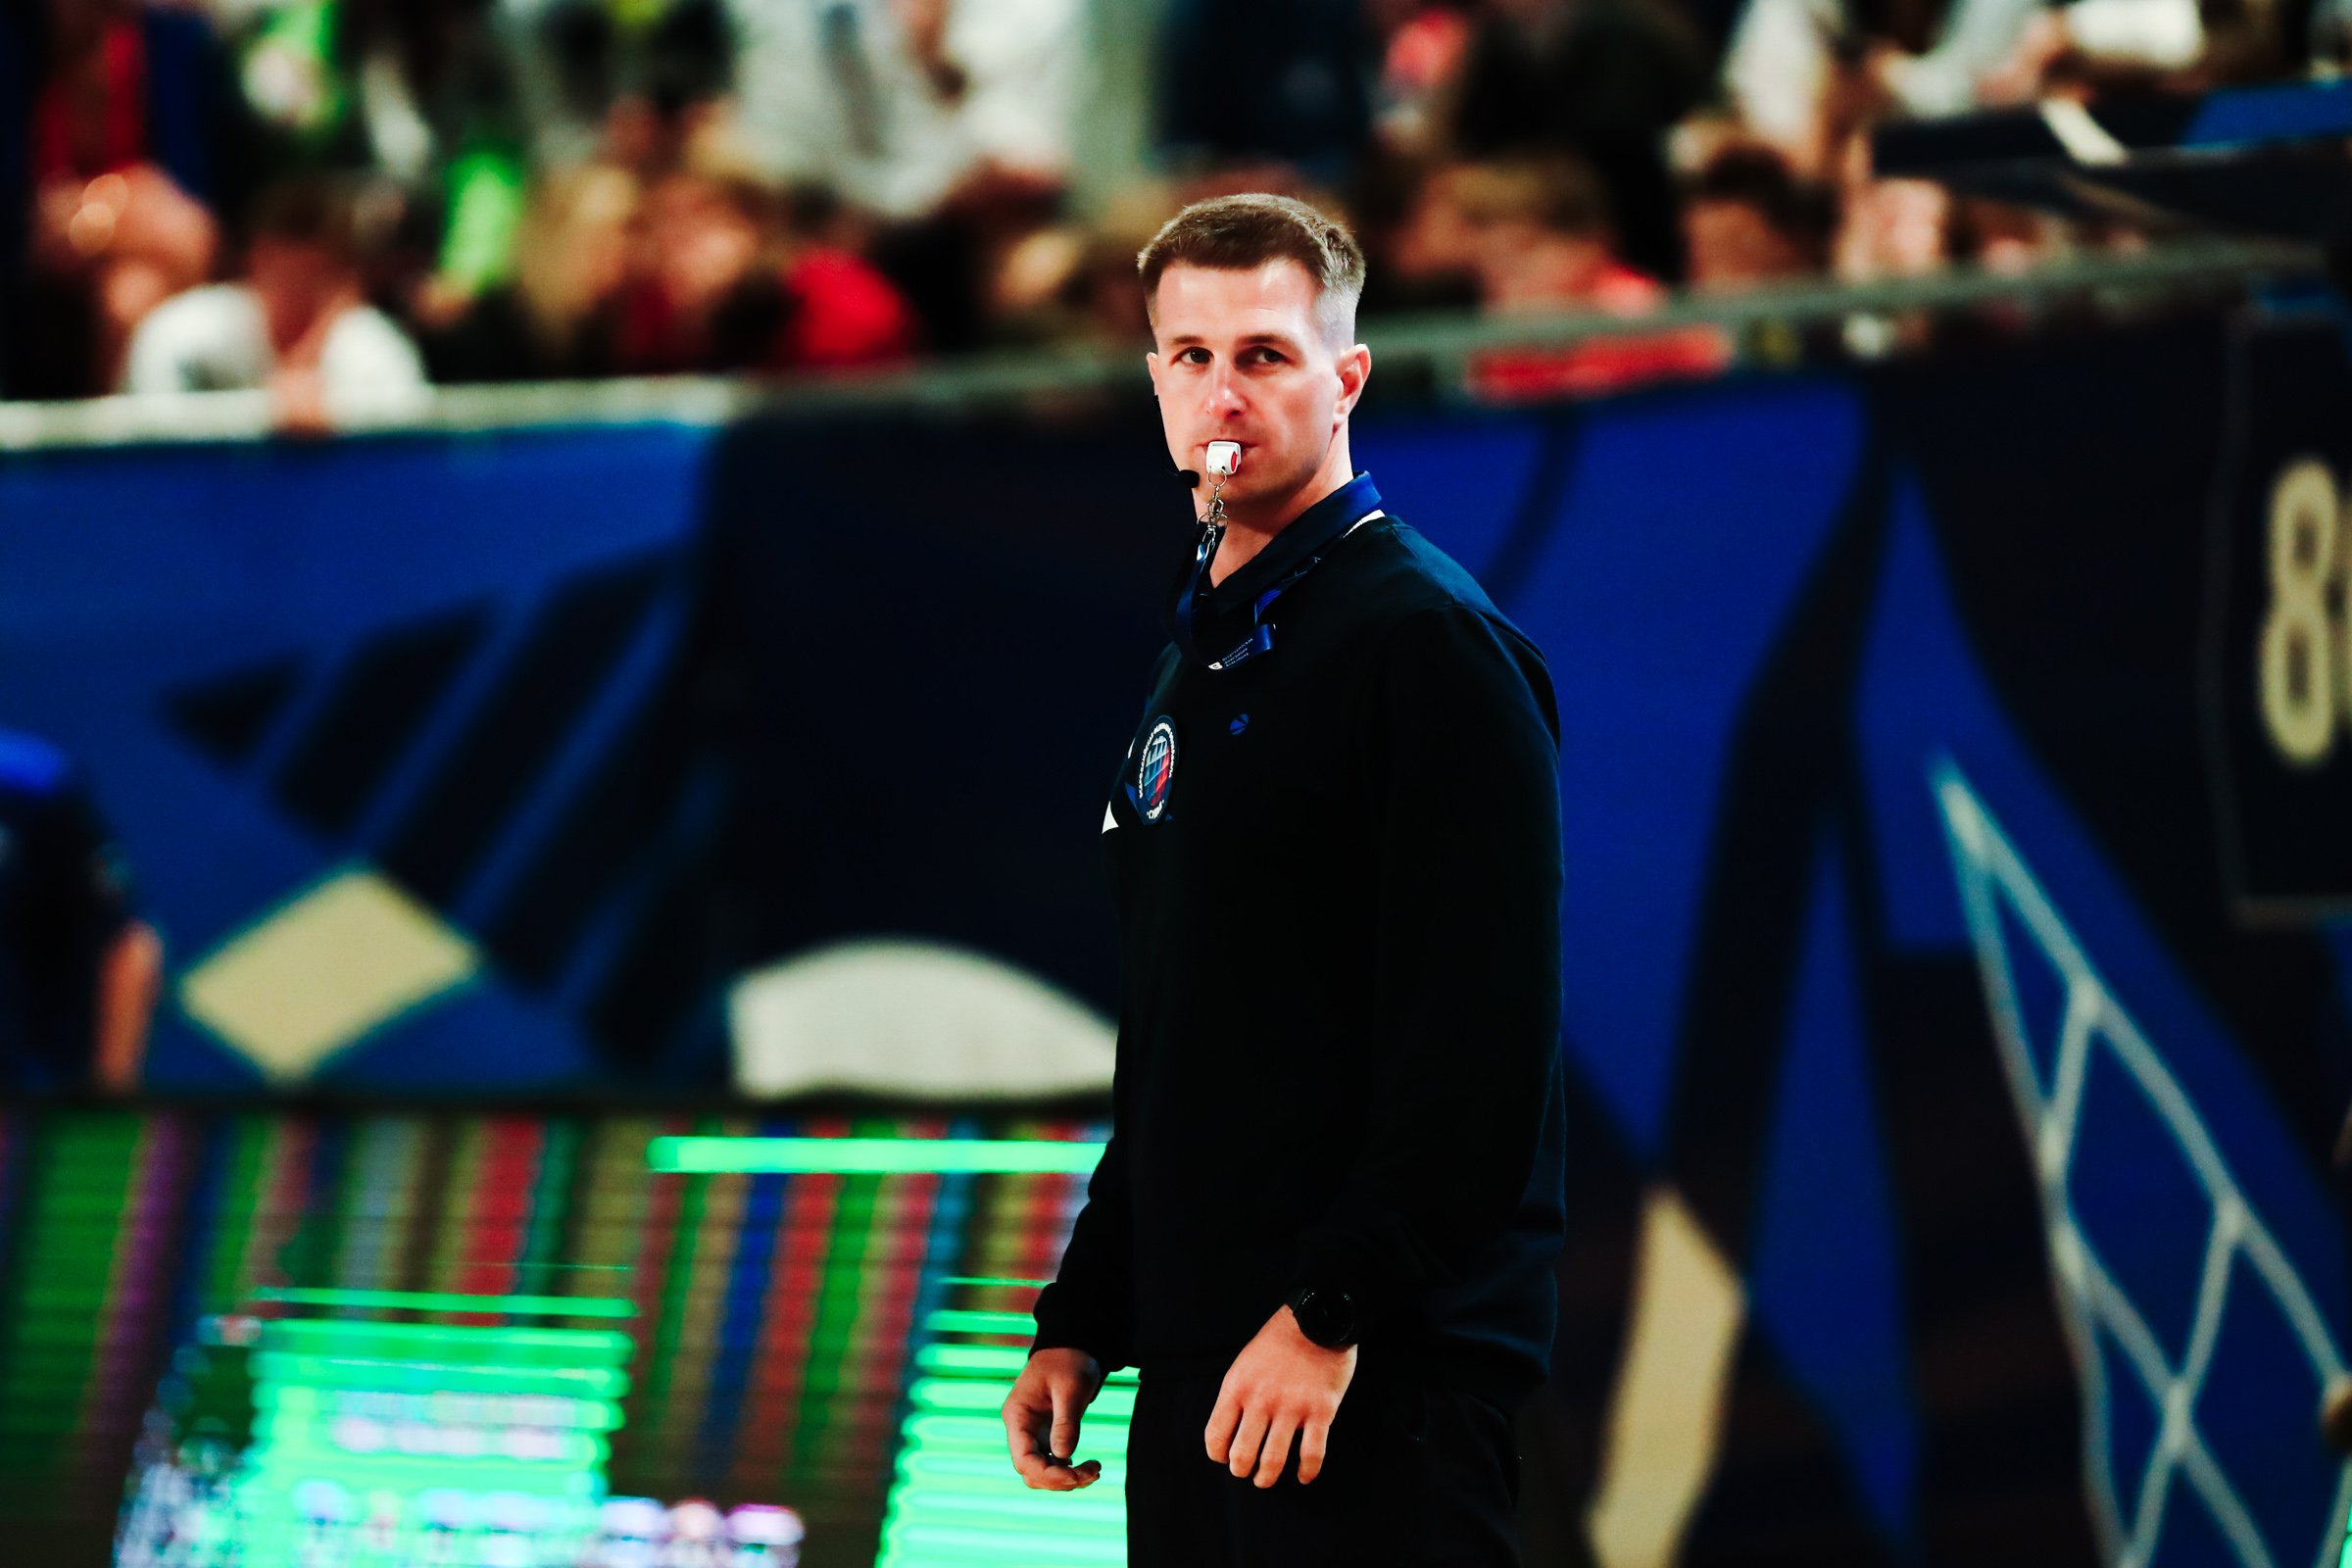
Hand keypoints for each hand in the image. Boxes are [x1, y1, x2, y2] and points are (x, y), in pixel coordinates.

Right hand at [1002, 1347, 1105, 1490]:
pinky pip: (1052, 1462)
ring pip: (1042, 1472)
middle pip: (1031, 1472)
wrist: (1072, 1345)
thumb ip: (1066, 1422)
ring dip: (1066, 1479)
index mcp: (1018, 1416)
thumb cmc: (1069, 1360)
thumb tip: (1064, 1457)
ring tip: (1095, 1471)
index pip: (1024, 1460)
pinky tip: (1089, 1467)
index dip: (1049, 1475)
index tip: (1077, 1475)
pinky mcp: (1046, 1435)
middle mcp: (1020, 1428)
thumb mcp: (1071, 1388)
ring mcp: (1032, 1433)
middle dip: (1060, 1480)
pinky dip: (1069, 1470)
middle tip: (1093, 1472)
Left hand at [1204, 1306, 1357, 1487]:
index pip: (1216, 1435)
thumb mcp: (1245, 1362)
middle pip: (1242, 1455)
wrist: (1317, 1318)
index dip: (1218, 1455)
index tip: (1225, 1457)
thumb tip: (1230, 1429)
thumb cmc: (1279, 1341)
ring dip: (1267, 1477)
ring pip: (1273, 1460)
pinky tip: (1304, 1476)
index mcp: (1237, 1387)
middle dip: (1242, 1470)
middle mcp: (1261, 1400)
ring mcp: (1292, 1407)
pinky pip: (1312, 1454)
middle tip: (1247, 1472)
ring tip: (1266, 1479)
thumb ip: (1237, 1394)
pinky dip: (1307, 1471)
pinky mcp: (1321, 1411)